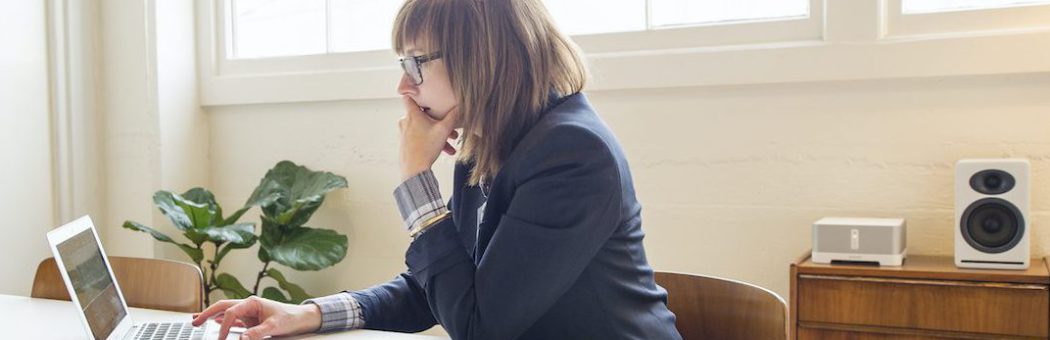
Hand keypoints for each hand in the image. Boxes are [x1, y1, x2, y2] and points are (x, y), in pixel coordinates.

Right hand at [190, 296, 321, 339]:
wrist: (301, 318)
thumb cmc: (290, 318)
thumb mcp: (275, 326)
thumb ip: (257, 332)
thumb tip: (242, 339)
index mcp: (252, 302)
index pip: (231, 312)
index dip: (223, 326)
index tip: (221, 339)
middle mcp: (248, 305)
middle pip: (223, 307)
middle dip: (207, 313)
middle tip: (194, 322)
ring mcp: (249, 312)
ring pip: (225, 313)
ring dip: (211, 316)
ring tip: (197, 320)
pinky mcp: (251, 320)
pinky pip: (232, 320)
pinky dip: (221, 321)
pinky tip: (214, 323)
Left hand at [398, 96, 460, 180]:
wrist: (414, 170)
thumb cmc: (426, 149)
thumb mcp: (444, 130)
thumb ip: (453, 117)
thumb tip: (461, 107)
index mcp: (412, 115)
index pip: (408, 97)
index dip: (414, 93)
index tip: (422, 93)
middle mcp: (406, 122)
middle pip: (422, 116)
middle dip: (437, 121)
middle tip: (449, 128)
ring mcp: (404, 133)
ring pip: (424, 129)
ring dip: (438, 134)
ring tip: (450, 144)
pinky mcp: (406, 143)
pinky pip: (420, 138)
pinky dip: (431, 141)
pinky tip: (444, 150)